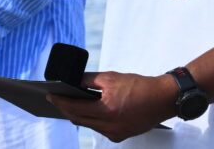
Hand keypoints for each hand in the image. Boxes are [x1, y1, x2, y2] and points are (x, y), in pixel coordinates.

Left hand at [48, 70, 177, 142]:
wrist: (162, 98)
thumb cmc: (140, 86)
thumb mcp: (111, 77)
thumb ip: (89, 80)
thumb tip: (73, 82)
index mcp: (106, 111)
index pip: (75, 108)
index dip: (60, 101)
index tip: (50, 95)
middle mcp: (110, 126)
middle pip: (79, 119)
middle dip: (66, 109)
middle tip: (55, 99)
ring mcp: (116, 133)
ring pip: (89, 125)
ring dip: (78, 115)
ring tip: (69, 103)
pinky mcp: (121, 135)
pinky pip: (100, 129)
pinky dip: (92, 120)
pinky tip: (87, 111)